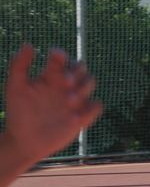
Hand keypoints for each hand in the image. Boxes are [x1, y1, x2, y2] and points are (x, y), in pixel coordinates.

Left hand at [3, 45, 102, 159]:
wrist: (25, 141)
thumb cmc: (18, 113)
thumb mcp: (15, 88)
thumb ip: (19, 65)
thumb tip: (28, 44)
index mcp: (50, 76)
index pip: (62, 58)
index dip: (61, 55)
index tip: (55, 58)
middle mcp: (65, 85)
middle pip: (81, 67)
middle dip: (76, 71)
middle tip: (65, 82)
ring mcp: (75, 100)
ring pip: (91, 82)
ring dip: (83, 88)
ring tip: (68, 101)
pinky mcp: (84, 115)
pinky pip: (97, 105)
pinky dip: (91, 108)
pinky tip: (76, 116)